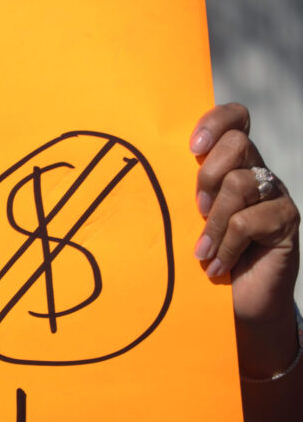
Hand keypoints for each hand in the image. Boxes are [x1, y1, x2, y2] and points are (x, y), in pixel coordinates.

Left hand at [191, 103, 299, 376]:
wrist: (237, 303)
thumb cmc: (204, 257)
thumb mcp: (186, 220)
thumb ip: (179, 193)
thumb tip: (136, 172)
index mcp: (231, 164)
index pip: (236, 118)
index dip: (216, 120)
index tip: (190, 146)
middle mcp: (256, 172)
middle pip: (237, 143)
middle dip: (207, 175)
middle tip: (195, 209)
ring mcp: (274, 196)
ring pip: (240, 184)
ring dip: (212, 223)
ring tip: (201, 252)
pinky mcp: (285, 222)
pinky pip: (249, 221)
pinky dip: (227, 247)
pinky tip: (217, 267)